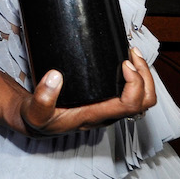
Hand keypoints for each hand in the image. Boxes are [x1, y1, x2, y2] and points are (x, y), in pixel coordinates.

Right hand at [19, 47, 156, 134]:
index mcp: (95, 116)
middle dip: (145, 76)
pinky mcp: (106, 103)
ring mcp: (109, 109)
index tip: (124, 65)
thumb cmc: (39, 120)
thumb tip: (55, 77)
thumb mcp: (34, 112)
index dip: (135, 84)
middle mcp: (107, 115)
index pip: (129, 105)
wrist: (38, 125)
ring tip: (132, 54)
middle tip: (132, 54)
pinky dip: (136, 77)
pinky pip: (132, 93)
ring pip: (142, 98)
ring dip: (144, 75)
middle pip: (144, 102)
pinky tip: (125, 62)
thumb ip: (42, 98)